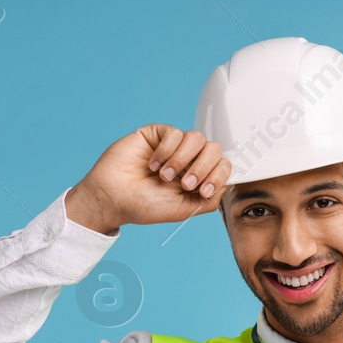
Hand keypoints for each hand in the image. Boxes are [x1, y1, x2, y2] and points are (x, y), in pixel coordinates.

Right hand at [67, 124, 231, 233]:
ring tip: (164, 176)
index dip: (219, 175)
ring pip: (197, 138)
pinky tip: (153, 164)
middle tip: (185, 183)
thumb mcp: (185, 209)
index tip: (203, 190)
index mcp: (198, 177)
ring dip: (182, 160)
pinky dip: (166, 151)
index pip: (223, 165)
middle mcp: (189, 160)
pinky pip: (175, 133)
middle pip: (215, 149)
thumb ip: (211, 198)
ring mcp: (174, 146)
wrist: (114, 198)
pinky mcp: (157, 134)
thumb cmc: (145, 206)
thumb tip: (229, 182)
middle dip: (203, 168)